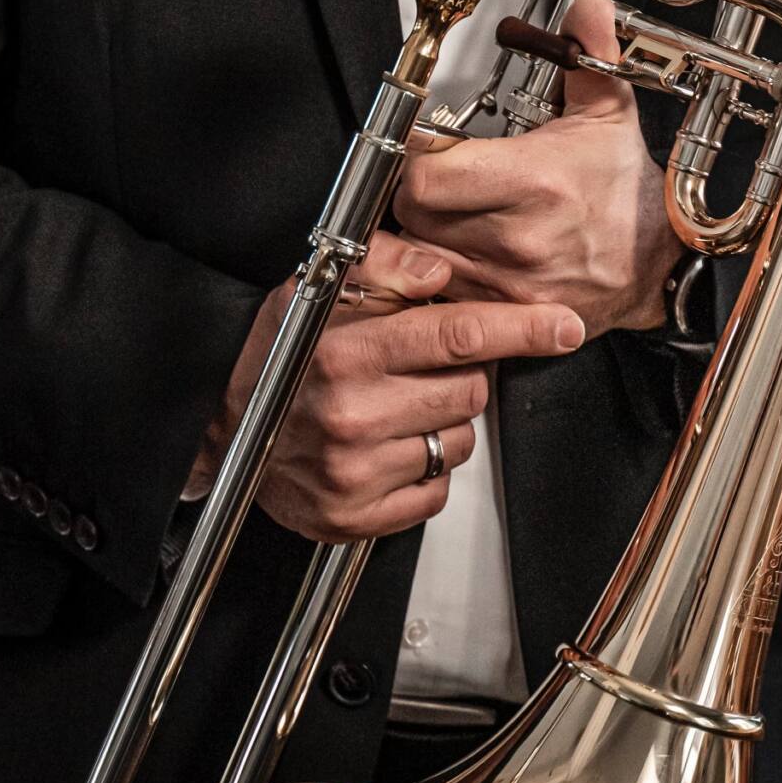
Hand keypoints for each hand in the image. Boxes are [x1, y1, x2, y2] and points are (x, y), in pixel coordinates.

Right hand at [186, 230, 583, 543]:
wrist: (220, 433)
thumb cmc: (274, 358)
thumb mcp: (312, 289)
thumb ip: (379, 265)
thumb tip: (436, 271)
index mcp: (344, 352)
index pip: (459, 335)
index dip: (521, 328)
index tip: (561, 325)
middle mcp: (352, 415)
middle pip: (470, 389)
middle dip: (463, 372)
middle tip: (421, 365)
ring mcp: (356, 473)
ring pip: (459, 441)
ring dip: (443, 420)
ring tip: (395, 405)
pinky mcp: (358, 516)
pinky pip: (436, 490)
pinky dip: (425, 468)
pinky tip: (388, 445)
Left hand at [394, 0, 676, 338]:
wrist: (657, 263)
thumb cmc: (625, 189)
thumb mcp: (610, 112)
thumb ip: (590, 54)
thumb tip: (588, 8)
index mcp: (535, 182)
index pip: (426, 176)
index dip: (412, 153)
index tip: (421, 140)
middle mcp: (516, 238)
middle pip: (412, 214)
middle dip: (412, 189)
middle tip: (431, 172)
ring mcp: (506, 282)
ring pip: (420, 255)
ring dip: (420, 232)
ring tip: (445, 210)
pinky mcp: (504, 313)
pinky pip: (441, 293)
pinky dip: (438, 271)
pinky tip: (456, 247)